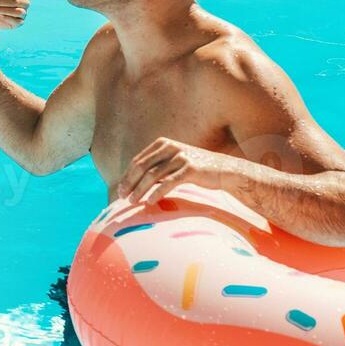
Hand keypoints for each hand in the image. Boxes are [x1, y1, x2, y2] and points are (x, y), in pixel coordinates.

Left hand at [114, 137, 237, 203]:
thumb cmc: (195, 169)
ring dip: (140, 189)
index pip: (138, 160)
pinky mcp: (190, 169)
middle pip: (142, 166)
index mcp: (163, 144)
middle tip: (122, 196)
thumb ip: (157, 166)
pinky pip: (169, 182)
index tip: (120, 189)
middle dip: (130, 182)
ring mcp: (180, 157)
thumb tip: (133, 182)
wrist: (223, 170)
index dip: (127, 175)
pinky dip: (157, 193)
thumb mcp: (174, 162)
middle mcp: (170, 147)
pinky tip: (150, 201)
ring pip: (153, 175)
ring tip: (132, 201)